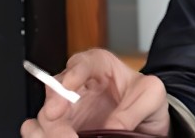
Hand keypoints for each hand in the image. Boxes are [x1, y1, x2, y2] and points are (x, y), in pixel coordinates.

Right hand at [20, 49, 170, 137]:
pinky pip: (42, 133)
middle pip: (55, 92)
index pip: (82, 63)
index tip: (69, 85)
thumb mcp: (152, 95)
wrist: (146, 122)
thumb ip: (134, 108)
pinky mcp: (62, 128)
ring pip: (44, 117)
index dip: (73, 73)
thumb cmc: (145, 99)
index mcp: (99, 66)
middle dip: (55, 111)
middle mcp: (77, 86)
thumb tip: (111, 128)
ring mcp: (67, 109)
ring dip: (49, 131)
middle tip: (66, 132)